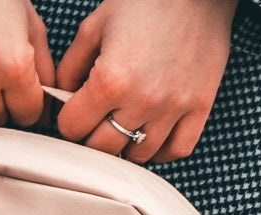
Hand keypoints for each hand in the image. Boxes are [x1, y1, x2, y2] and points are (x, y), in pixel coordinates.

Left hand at [54, 0, 238, 163]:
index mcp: (110, 80)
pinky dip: (161, 150)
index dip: (68, 120)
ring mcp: (173, 108)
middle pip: (103, 148)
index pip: (72, 127)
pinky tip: (151, 136)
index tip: (74, 111)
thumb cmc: (146, 2)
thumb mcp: (95, 26)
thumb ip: (70, 66)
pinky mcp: (199, 108)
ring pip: (138, 154)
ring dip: (125, 145)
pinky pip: (177, 150)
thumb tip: (62, 96)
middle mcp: (141, 100)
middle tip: (95, 121)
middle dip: (92, 136)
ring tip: (123, 125)